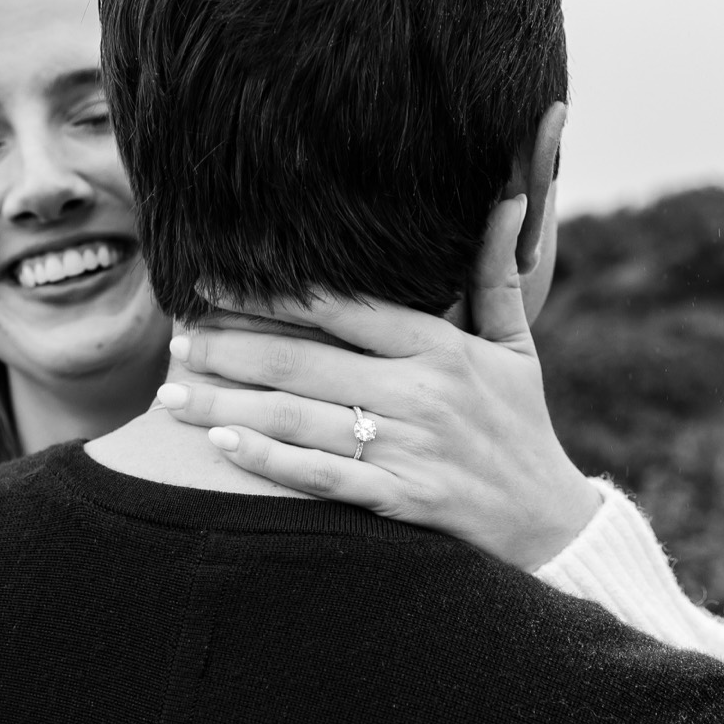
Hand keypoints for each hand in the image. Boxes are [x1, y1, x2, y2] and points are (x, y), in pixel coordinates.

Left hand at [156, 197, 602, 571]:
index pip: (342, 308)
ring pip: (301, 417)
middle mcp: (421, 392)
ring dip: (228, 403)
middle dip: (231, 347)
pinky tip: (220, 445)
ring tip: (171, 393)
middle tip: (177, 336)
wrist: (552, 525)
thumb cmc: (523, 428)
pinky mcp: (402, 499)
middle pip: (305, 360)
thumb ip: (497, 275)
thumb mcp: (516, 348)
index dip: (271, 293)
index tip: (213, 280)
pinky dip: (268, 461)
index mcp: (441, 347)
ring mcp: (410, 448)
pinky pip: (322, 476)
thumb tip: (507, 197)